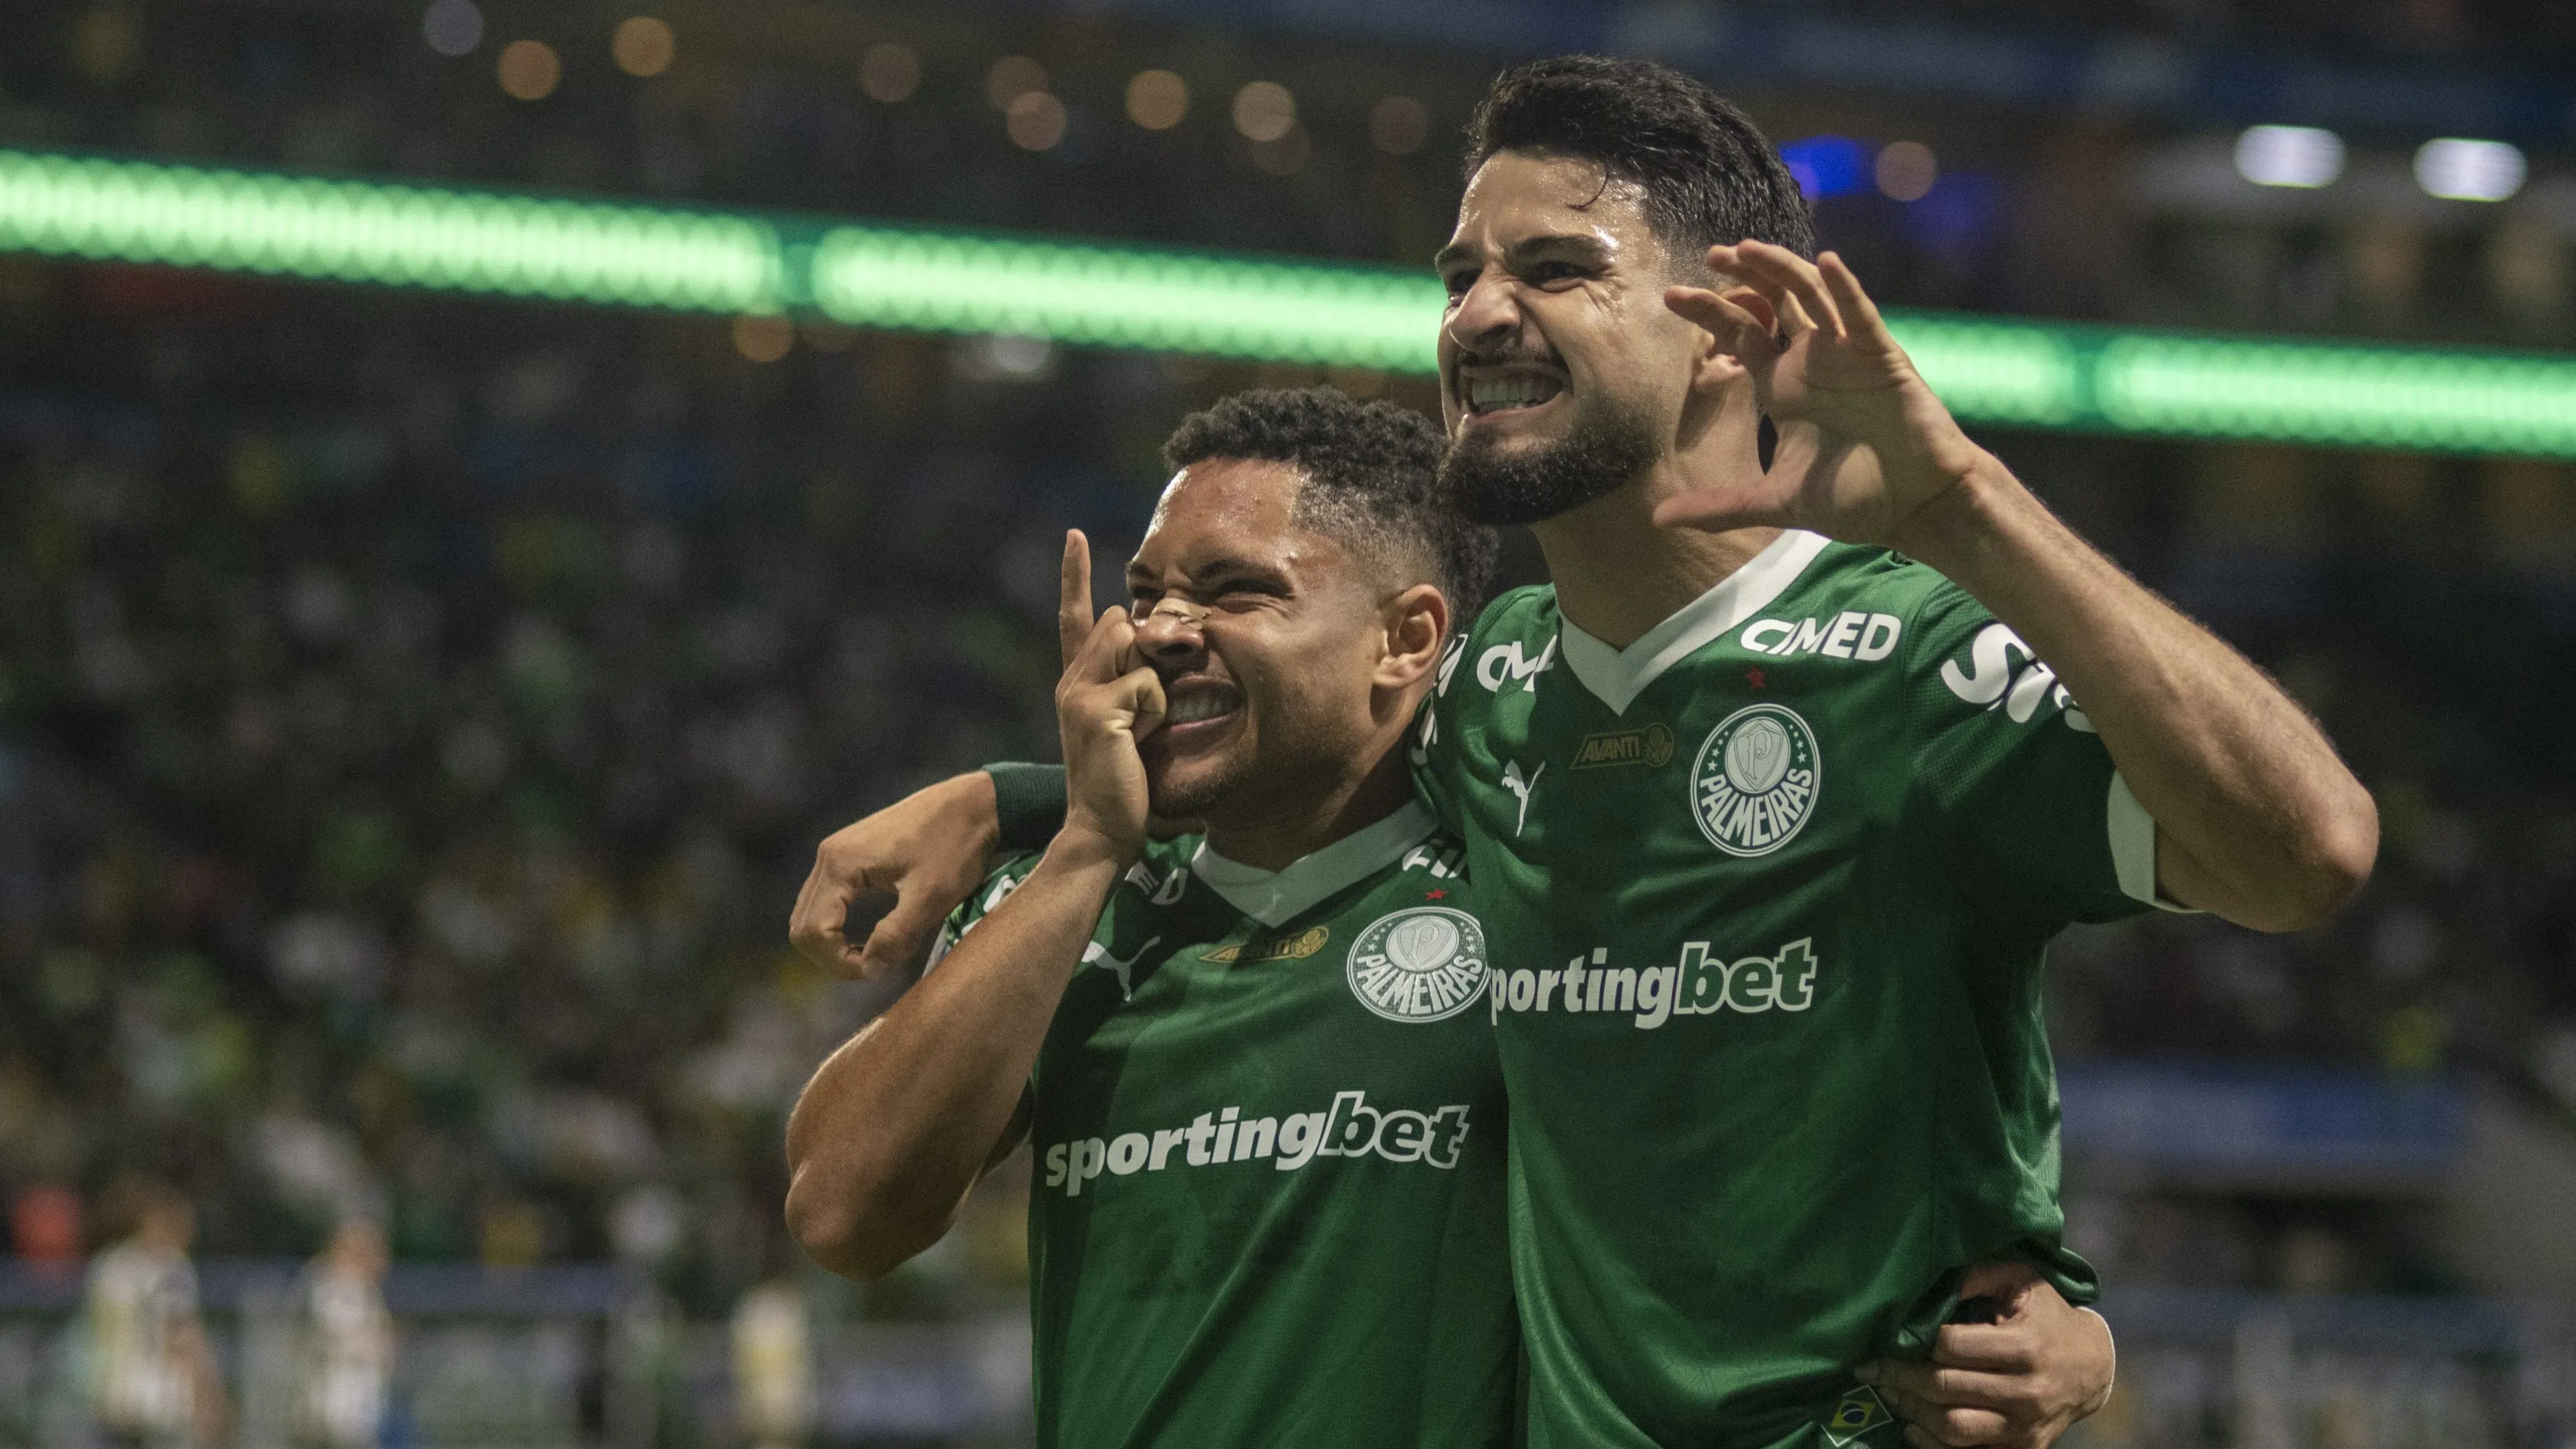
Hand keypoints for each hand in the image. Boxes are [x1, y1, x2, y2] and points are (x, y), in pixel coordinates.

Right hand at [790, 772, 999, 979]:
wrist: (974, 805)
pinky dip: (838, 926)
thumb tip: (870, 970)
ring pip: (811, 913)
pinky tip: (869, 935)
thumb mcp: (931, 897)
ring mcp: (836, 852)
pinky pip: (827, 900)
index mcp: (841, 864)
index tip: (877, 971)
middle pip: (803, 925)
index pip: (813, 931)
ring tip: (873, 954)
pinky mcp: (849, 854)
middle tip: (873, 968)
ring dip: (833, 943)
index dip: (839, 963)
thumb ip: (897, 936)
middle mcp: (828, 855)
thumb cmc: (956, 847)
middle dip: (832, 956)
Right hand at [1054, 531, 1161, 861]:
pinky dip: (1156, 712)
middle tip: (1146, 710)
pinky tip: (1140, 741)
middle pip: (1120, 624)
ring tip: (1142, 729)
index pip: (1075, 618)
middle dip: (1147, 653)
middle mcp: (1071, 681)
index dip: (1074, 575)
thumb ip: (1133, 682)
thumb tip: (1155, 641)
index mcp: (1077, 681)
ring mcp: (1078, 694)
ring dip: (1154, 685)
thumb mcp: (1128, 720)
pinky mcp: (1096, 711)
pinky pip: (1147, 686)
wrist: (1101, 827)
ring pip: (1133, 647)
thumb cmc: (1123, 780)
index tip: (1074, 536)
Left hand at [1660, 242, 1995, 550]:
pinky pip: (1860, 316)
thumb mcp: (1774, 502)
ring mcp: (1846, 355)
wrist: (1916, 507)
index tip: (1670, 296)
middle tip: (1712, 255)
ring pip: (1812, 295)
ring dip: (1782, 269)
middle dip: (1744, 275)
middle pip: (1773, 302)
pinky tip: (1826, 262)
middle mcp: (1812, 361)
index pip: (1740, 335)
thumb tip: (1659, 518)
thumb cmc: (1855, 499)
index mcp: (1783, 386)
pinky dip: (1845, 288)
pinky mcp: (1881, 357)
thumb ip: (1720, 506)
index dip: (1709, 312)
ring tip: (1748, 248)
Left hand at [1857, 1261, 2114, 1448]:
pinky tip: (1912, 1425)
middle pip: (1945, 1388)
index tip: (1891, 1335)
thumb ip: (1975, 1276)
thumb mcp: (2020, 1281)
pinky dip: (1934, 1442)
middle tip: (1869, 1368)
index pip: (1953, 1347)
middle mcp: (2026, 1391)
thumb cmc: (2047, 1315)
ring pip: (1953, 1427)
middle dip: (1899, 1377)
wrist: (2092, 1367)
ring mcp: (2025, 1426)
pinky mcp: (2024, 1448)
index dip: (1918, 1341)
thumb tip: (1927, 1285)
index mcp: (2025, 1347)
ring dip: (1911, 1411)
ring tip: (1888, 1392)